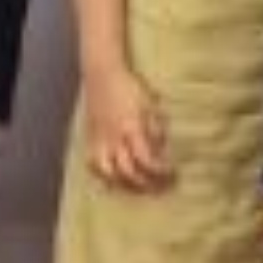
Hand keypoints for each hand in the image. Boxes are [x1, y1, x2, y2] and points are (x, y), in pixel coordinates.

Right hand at [82, 64, 169, 195]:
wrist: (102, 75)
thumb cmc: (130, 86)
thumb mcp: (150, 103)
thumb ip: (155, 127)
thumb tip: (162, 149)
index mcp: (131, 128)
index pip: (146, 159)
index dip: (159, 171)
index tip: (171, 173)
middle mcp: (114, 138)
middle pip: (127, 171)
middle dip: (144, 183)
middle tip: (159, 187)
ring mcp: (99, 140)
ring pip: (107, 172)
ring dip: (123, 184)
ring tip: (137, 187)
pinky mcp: (90, 138)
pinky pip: (93, 163)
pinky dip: (103, 175)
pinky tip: (113, 178)